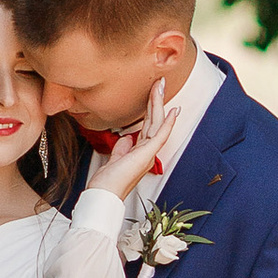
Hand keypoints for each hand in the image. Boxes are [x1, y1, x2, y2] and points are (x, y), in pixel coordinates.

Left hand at [91, 76, 171, 204]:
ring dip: (159, 103)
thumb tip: (126, 138)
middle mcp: (147, 151)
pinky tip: (172, 111)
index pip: (148, 126)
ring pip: (157, 123)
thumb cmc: (107, 181)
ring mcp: (148, 153)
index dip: (152, 110)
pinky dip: (167, 123)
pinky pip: (160, 135)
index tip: (155, 95)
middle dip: (157, 100)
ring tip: (161, 86)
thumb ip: (122, 148)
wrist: (105, 194)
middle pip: (154, 121)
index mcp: (139, 151)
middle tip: (160, 82)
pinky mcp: (147, 154)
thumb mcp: (114, 159)